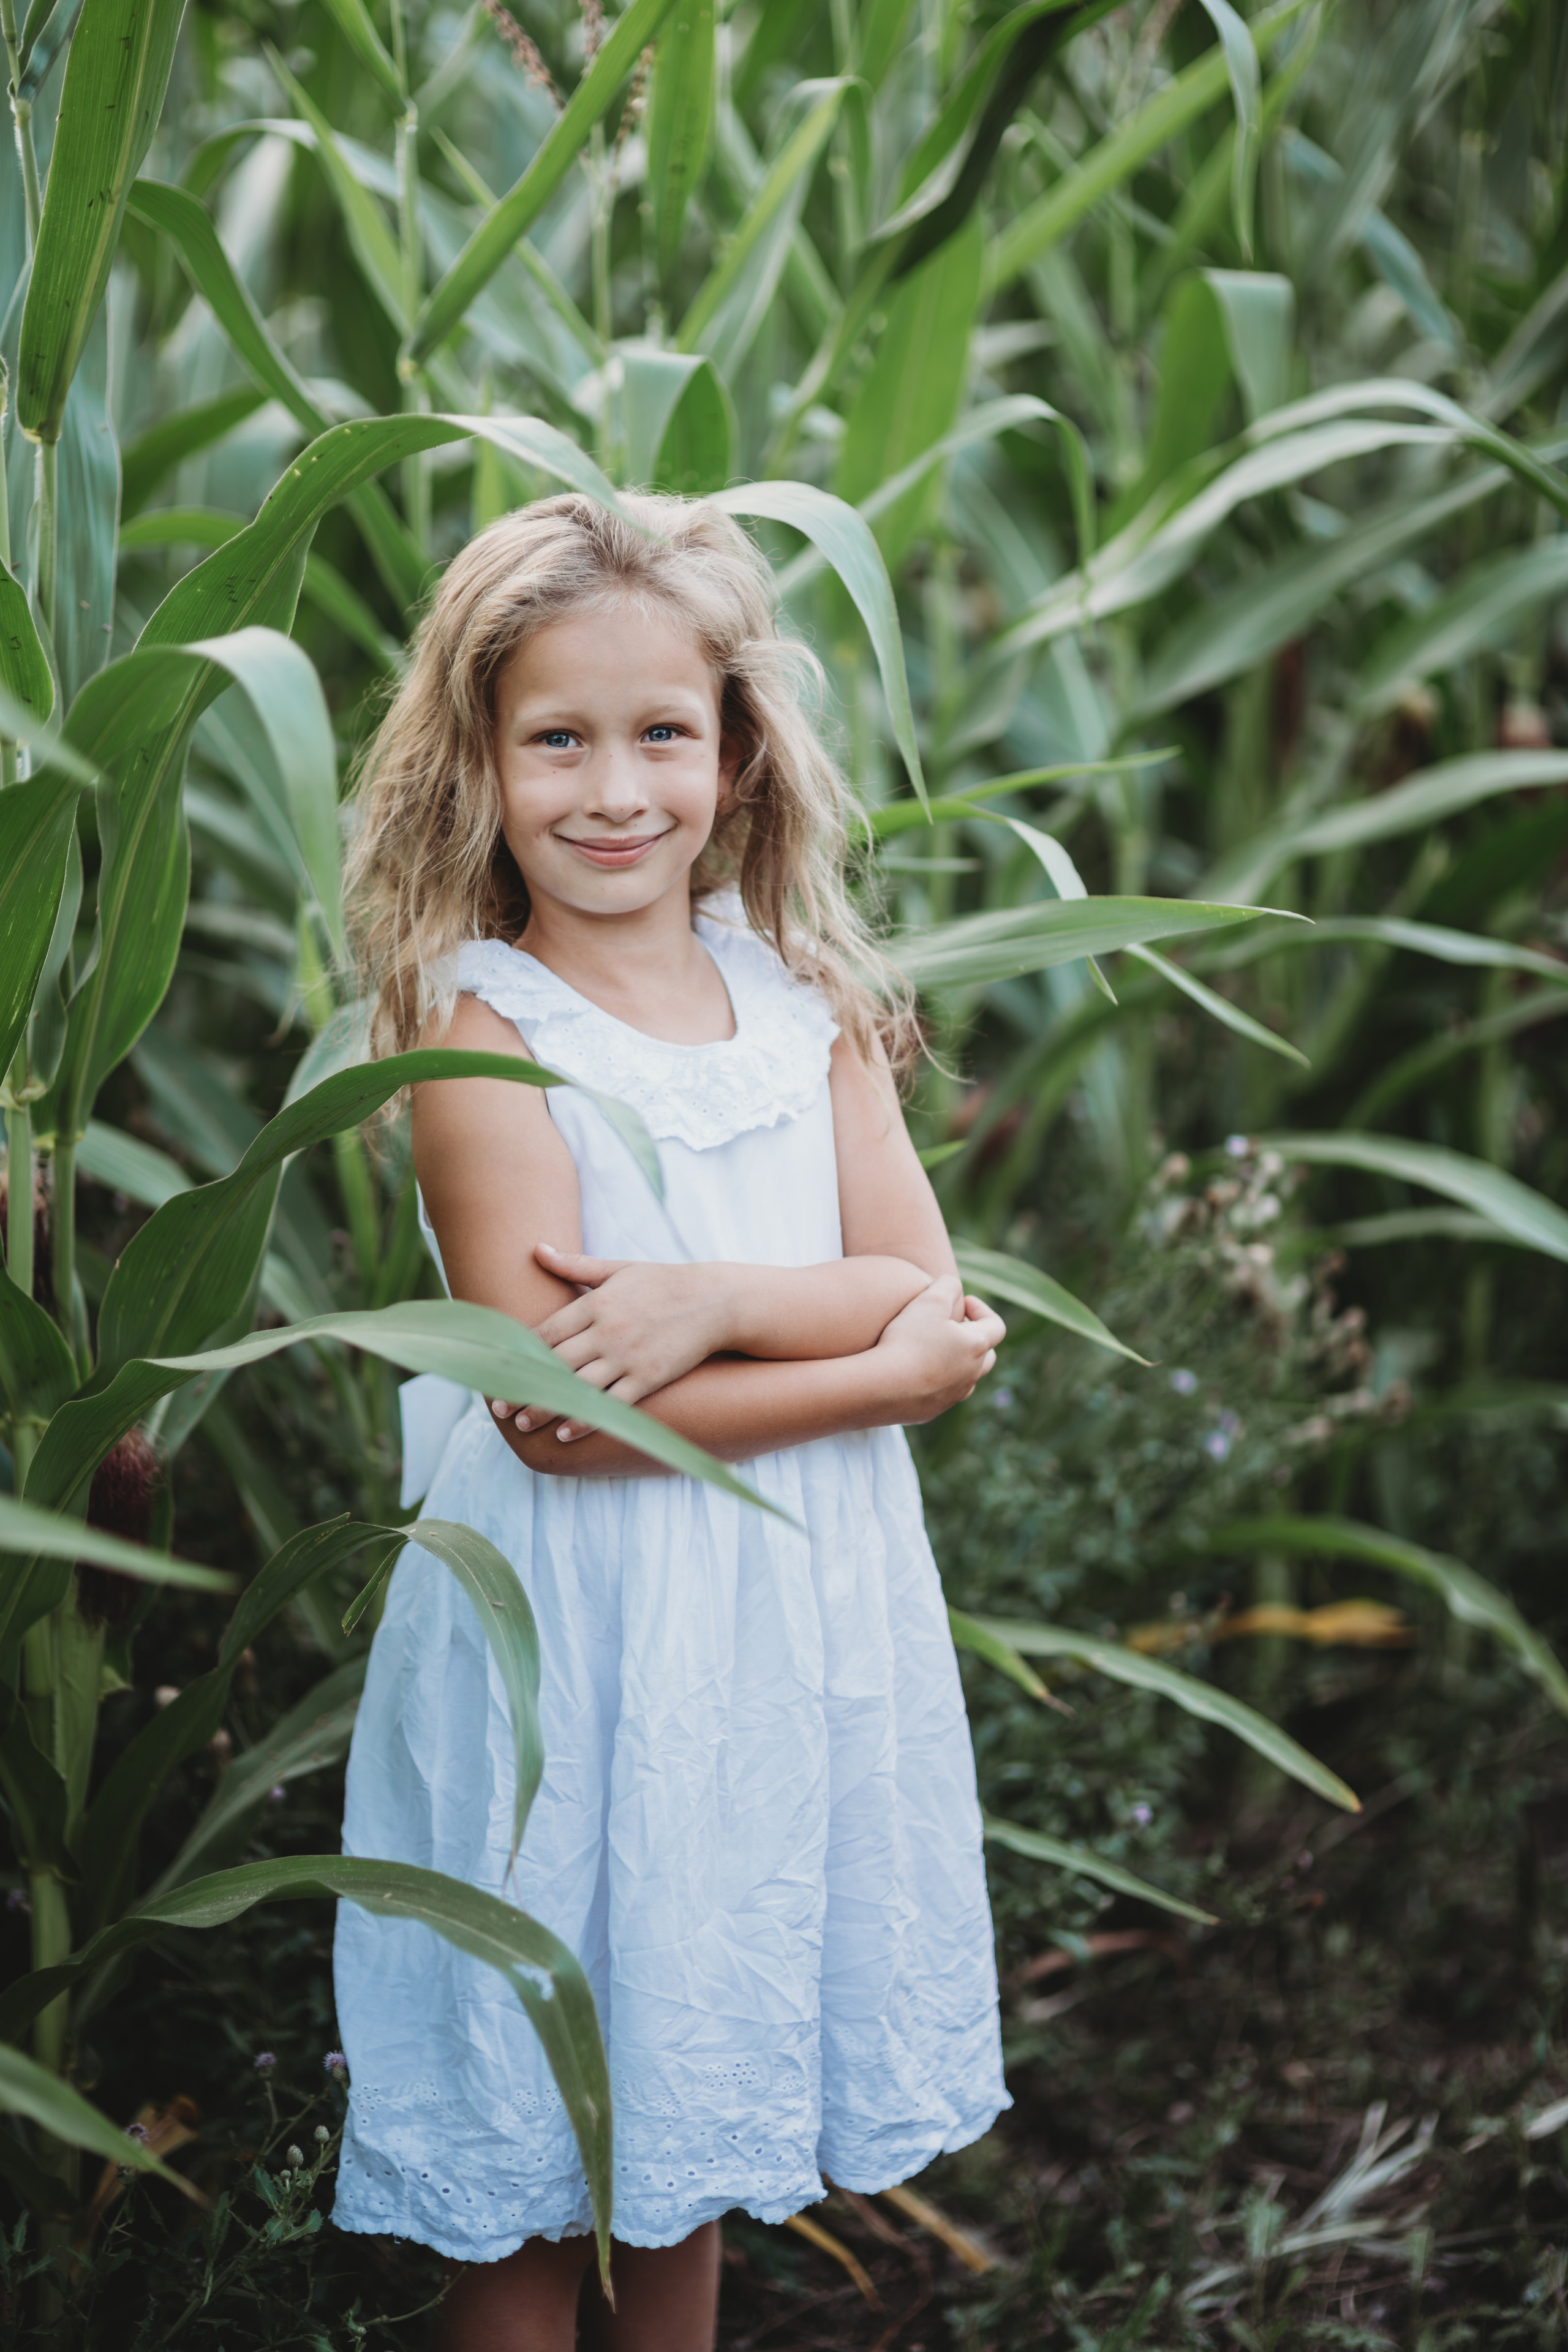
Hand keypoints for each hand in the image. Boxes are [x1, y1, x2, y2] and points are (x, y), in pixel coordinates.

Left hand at [491, 1246, 729, 1442]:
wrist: (715, 1300)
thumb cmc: (663, 1282)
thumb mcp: (618, 1269)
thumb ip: (575, 1266)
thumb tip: (536, 1249)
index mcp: (595, 1303)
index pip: (546, 1333)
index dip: (517, 1354)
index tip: (495, 1370)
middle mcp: (607, 1331)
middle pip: (554, 1364)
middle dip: (523, 1386)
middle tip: (498, 1406)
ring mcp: (628, 1357)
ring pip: (578, 1388)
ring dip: (546, 1408)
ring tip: (522, 1423)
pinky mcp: (649, 1378)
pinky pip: (611, 1404)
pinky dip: (586, 1420)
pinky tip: (565, 1432)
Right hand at [870, 1276, 1005, 1423]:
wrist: (882, 1387)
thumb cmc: (908, 1340)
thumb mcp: (929, 1300)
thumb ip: (947, 1285)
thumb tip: (954, 1286)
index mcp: (977, 1346)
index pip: (996, 1326)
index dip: (982, 1309)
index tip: (962, 1301)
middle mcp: (972, 1375)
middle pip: (987, 1355)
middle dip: (974, 1337)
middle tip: (951, 1327)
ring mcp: (954, 1396)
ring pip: (967, 1377)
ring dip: (957, 1361)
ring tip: (935, 1350)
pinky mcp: (933, 1411)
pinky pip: (943, 1394)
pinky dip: (937, 1381)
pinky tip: (915, 1371)